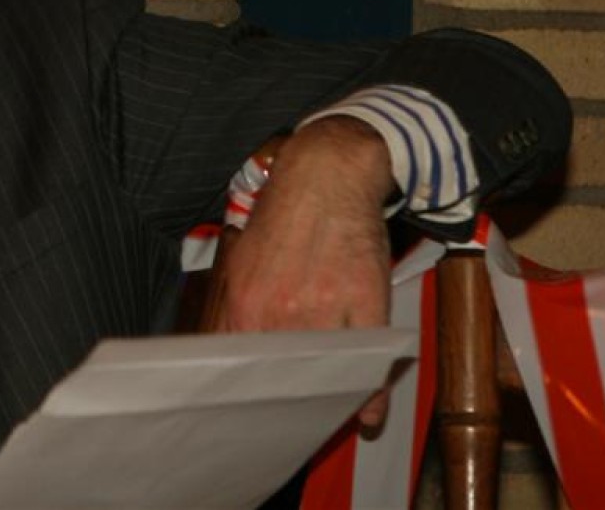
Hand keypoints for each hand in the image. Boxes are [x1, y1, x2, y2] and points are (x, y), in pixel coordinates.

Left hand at [208, 117, 394, 427]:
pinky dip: (371, 392)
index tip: (247, 421)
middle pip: (283, 379)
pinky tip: (369, 412)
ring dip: (329, 400)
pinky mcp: (365, 298)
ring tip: (329, 418)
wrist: (324, 176)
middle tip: (290, 428)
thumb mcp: (242, 263)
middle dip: (287, 407)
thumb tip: (233, 364)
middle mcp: (280, 308)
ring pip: (327, 372)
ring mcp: (325, 305)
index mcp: (245, 302)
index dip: (243, 401)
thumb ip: (236, 314)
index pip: (239, 370)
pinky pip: (369, 358)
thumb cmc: (282, 221)